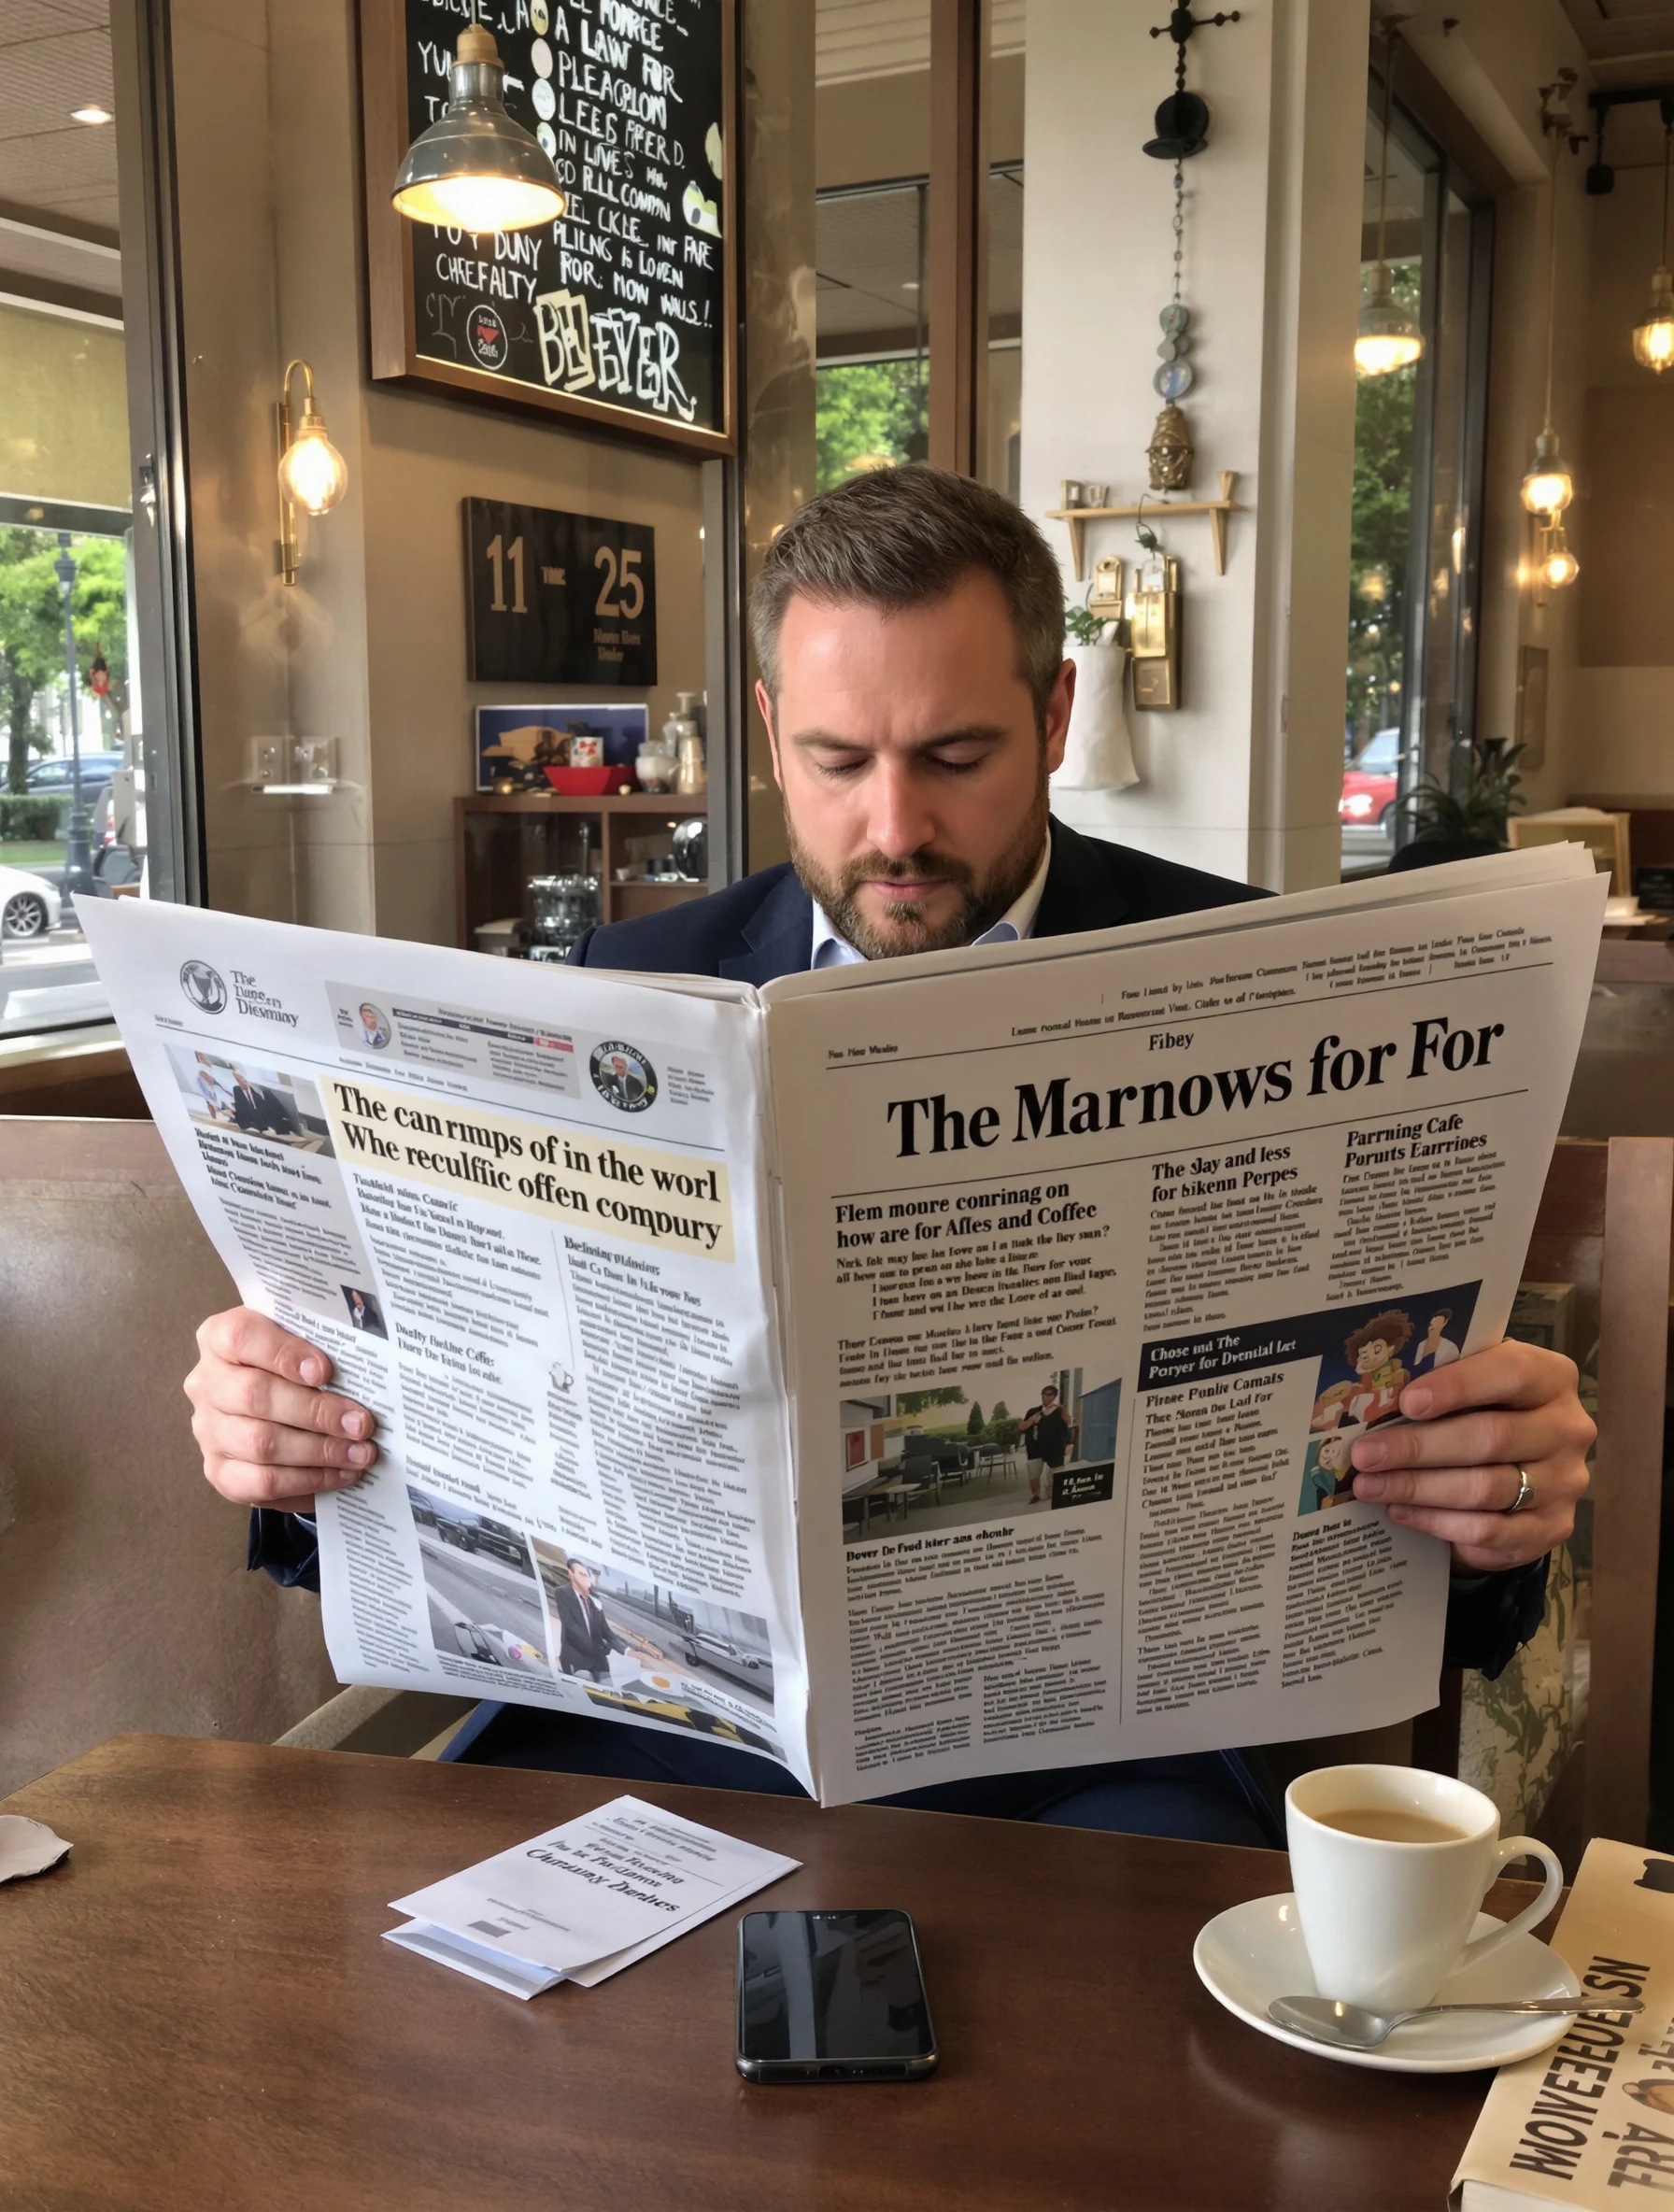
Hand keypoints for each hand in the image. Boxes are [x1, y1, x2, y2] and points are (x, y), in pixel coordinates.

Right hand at [184, 1306, 378, 1514]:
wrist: (272, 1407)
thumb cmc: (294, 1367)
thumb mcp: (301, 1343)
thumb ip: (319, 1344)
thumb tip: (363, 1370)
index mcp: (220, 1339)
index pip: (240, 1336)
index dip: (283, 1353)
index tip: (325, 1371)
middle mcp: (205, 1383)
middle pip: (255, 1396)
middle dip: (316, 1412)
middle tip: (361, 1423)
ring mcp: (209, 1430)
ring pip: (261, 1444)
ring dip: (319, 1451)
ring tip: (360, 1453)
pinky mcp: (219, 1471)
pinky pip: (262, 1482)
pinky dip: (308, 1481)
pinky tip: (341, 1474)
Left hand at [1348, 1340, 1592, 1571]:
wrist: (1523, 1466)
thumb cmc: (1485, 1410)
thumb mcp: (1475, 1384)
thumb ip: (1443, 1380)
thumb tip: (1375, 1394)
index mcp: (1552, 1378)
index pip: (1513, 1373)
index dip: (1458, 1386)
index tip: (1407, 1402)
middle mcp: (1568, 1429)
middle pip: (1491, 1438)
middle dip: (1419, 1447)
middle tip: (1366, 1455)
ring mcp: (1565, 1483)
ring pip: (1485, 1489)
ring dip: (1418, 1488)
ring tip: (1370, 1486)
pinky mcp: (1551, 1529)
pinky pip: (1488, 1532)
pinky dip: (1437, 1522)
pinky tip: (1400, 1511)